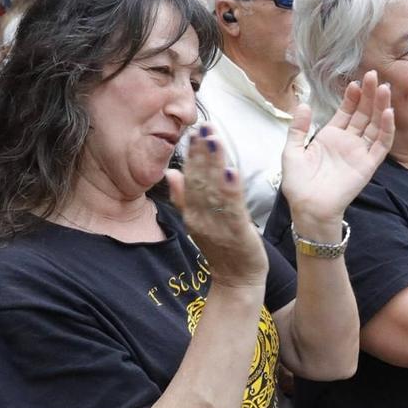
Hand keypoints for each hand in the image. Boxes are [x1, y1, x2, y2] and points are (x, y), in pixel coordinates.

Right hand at [180, 122, 267, 289]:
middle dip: (202, 153)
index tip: (194, 132)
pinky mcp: (235, 231)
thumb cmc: (221, 248)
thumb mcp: (198, 221)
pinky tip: (230, 170)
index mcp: (192, 212)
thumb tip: (171, 173)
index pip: (189, 178)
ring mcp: (216, 224)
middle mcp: (200, 216)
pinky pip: (231, 207)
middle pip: (199, 180)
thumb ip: (183, 198)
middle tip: (204, 127)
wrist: (236, 280)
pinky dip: (229, 189)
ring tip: (214, 140)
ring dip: (214, 163)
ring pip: (213, 189)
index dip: (192, 155)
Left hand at [278, 71, 393, 227]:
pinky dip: (386, 130)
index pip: (347, 111)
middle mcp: (348, 142)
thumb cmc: (299, 184)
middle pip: (364, 114)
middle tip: (374, 76)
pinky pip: (381, 145)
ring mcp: (360, 153)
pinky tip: (387, 114)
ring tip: (384, 89)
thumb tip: (303, 104)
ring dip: (380, 107)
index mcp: (331, 137)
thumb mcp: (292, 151)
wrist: (308, 208)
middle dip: (369, 95)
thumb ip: (298, 129)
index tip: (355, 82)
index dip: (352, 97)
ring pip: (375, 125)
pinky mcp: (368, 165)